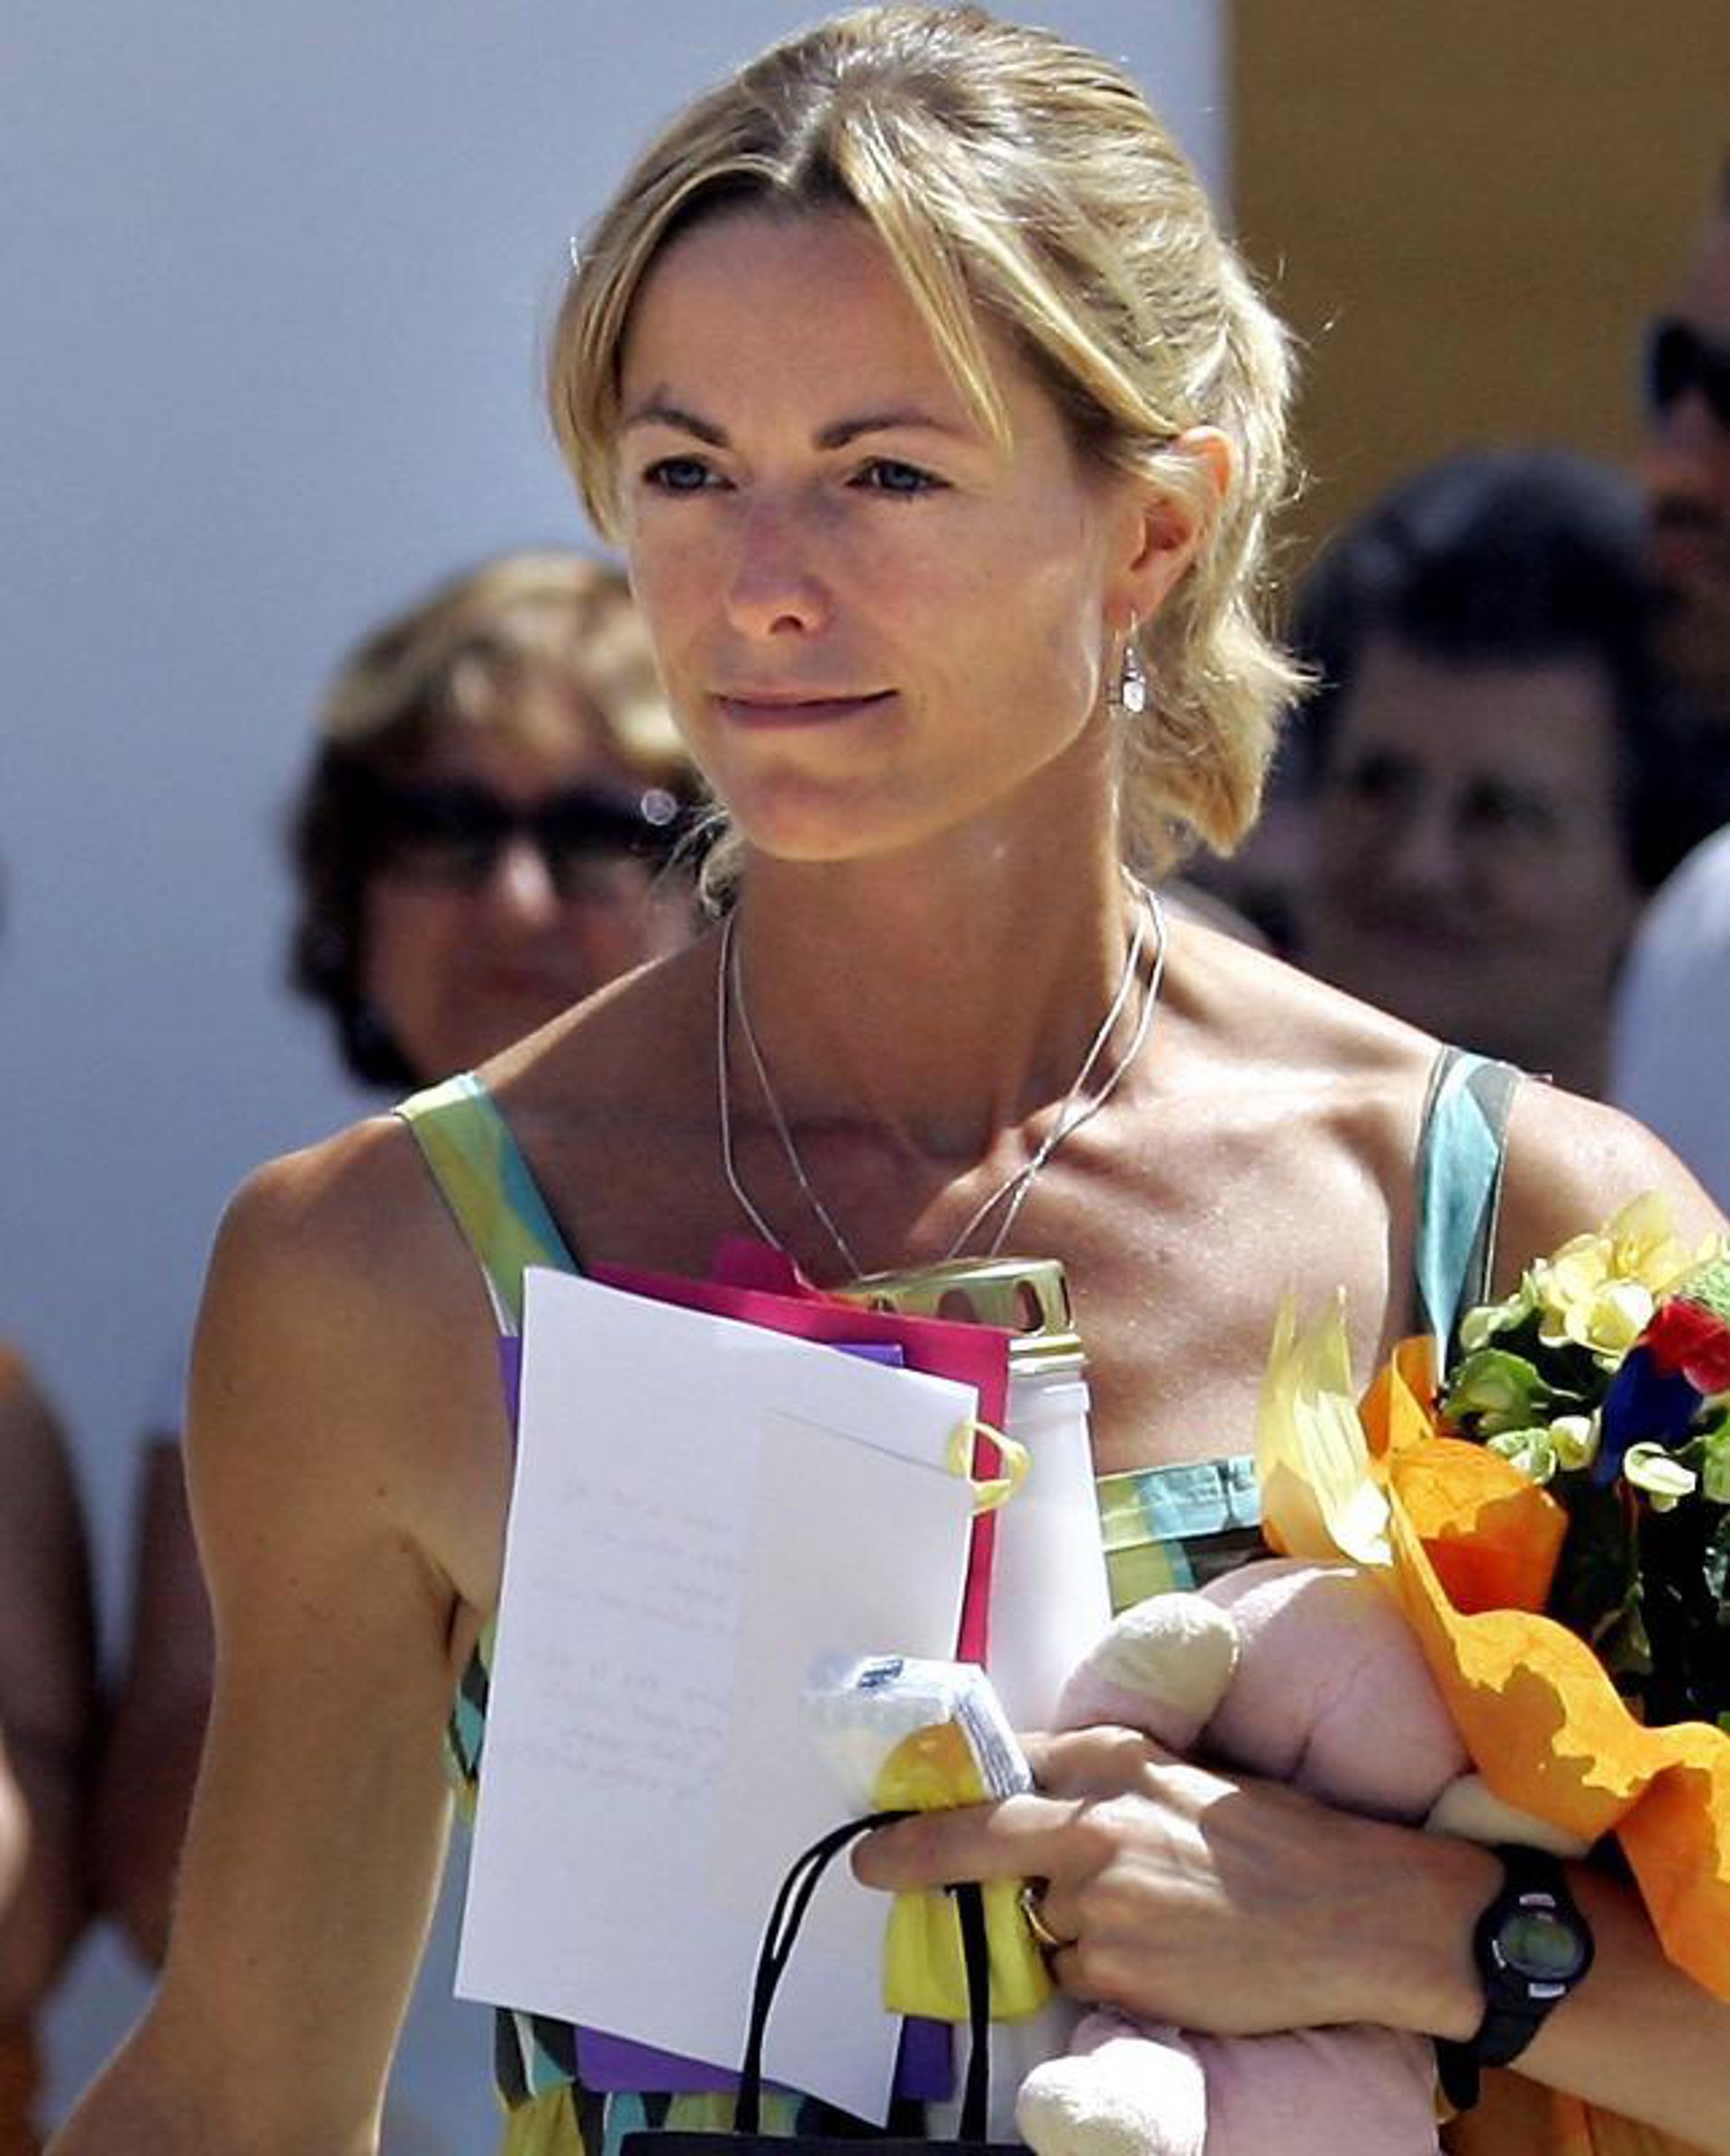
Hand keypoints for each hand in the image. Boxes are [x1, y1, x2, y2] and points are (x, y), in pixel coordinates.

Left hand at [853, 1723, 1479, 2037]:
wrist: (1353, 1911)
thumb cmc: (1276, 1838)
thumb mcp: (1181, 1774)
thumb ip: (1101, 1780)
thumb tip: (1028, 1792)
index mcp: (1113, 1760)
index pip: (1005, 1768)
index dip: (947, 1790)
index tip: (895, 1804)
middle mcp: (1094, 1822)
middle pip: (977, 1838)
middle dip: (912, 1852)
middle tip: (869, 1862)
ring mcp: (1101, 1899)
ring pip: (1042, 1922)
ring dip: (1067, 1927)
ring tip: (1152, 1921)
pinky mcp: (1117, 1968)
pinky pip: (1081, 1976)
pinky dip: (1105, 1973)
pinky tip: (1166, 1959)